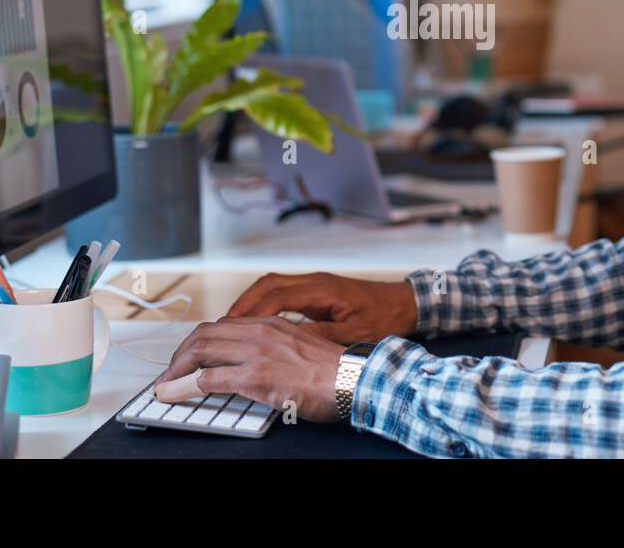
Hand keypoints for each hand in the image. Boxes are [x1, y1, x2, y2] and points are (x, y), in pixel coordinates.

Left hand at [153, 316, 344, 421]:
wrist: (352, 379)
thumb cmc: (334, 371)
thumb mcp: (300, 349)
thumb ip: (275, 351)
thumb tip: (257, 365)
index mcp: (271, 324)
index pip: (223, 325)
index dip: (199, 341)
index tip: (189, 357)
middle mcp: (260, 331)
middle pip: (205, 334)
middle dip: (180, 353)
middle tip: (171, 371)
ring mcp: (256, 352)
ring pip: (200, 351)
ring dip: (176, 369)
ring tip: (166, 383)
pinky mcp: (255, 376)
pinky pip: (208, 379)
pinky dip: (184, 387)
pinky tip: (174, 394)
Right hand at [224, 271, 418, 343]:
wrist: (404, 304)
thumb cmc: (384, 318)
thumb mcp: (355, 333)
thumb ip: (322, 336)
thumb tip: (290, 342)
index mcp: (323, 290)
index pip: (277, 296)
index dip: (252, 313)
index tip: (232, 330)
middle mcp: (314, 282)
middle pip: (266, 285)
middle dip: (241, 306)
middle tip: (220, 328)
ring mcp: (314, 284)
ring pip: (270, 287)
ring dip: (248, 304)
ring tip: (229, 327)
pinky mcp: (315, 292)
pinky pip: (280, 293)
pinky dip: (262, 306)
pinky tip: (253, 324)